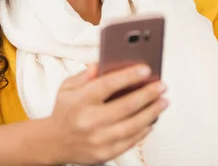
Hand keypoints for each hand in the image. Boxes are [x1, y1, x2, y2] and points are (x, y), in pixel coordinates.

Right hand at [45, 64, 167, 164]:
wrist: (54, 142)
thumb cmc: (65, 111)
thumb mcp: (67, 87)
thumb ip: (85, 75)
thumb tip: (103, 64)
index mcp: (79, 101)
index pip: (107, 85)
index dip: (128, 76)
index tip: (145, 69)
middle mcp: (88, 121)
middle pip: (125, 106)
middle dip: (147, 94)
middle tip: (161, 86)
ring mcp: (98, 139)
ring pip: (132, 125)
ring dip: (151, 112)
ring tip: (163, 101)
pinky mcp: (105, 153)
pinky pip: (130, 141)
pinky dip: (144, 129)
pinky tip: (151, 119)